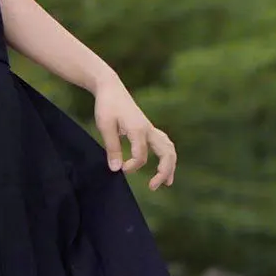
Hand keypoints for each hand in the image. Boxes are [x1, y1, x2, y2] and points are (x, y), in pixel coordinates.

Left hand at [93, 75, 176, 189]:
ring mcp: (150, 129)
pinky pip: (164, 144)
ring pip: (168, 148)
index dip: (132, 166)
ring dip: (170, 165)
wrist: (111, 88)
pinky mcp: (148, 128)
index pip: (141, 156)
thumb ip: (112, 147)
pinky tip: (162, 166)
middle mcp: (148, 129)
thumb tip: (116, 169)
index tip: (120, 169)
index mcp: (138, 129)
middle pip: (167, 153)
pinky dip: (166, 156)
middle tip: (152, 187)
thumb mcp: (104, 126)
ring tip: (167, 183)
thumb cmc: (106, 105)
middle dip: (164, 171)